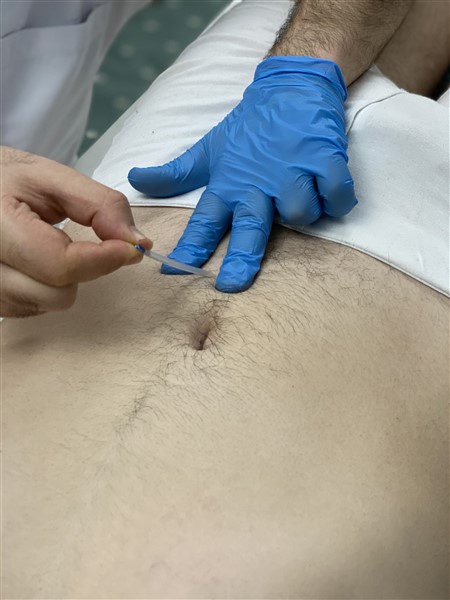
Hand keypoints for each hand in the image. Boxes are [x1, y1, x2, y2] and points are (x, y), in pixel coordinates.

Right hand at [1, 146, 151, 316]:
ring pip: (49, 304)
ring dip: (64, 279)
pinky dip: (47, 287)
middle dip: (82, 268)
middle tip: (75, 238)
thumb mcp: (50, 177)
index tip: (130, 247)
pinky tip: (33, 261)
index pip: (60, 264)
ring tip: (45, 245)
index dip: (103, 259)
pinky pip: (36, 308)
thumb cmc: (4, 180)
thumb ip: (99, 205)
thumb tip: (136, 242)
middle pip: (58, 294)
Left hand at [128, 56, 356, 292]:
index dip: (190, 249)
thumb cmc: (251, 125)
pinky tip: (328, 185)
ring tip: (302, 190)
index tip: (173, 273)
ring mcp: (292, 171)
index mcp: (229, 183)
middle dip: (240, 260)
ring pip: (302, 214)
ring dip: (305, 211)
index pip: (205, 222)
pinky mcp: (325, 159)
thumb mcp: (211, 148)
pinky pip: (336, 198)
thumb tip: (135, 179)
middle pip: (249, 228)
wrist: (292, 87)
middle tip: (231, 285)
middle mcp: (258, 182)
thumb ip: (177, 172)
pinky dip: (336, 199)